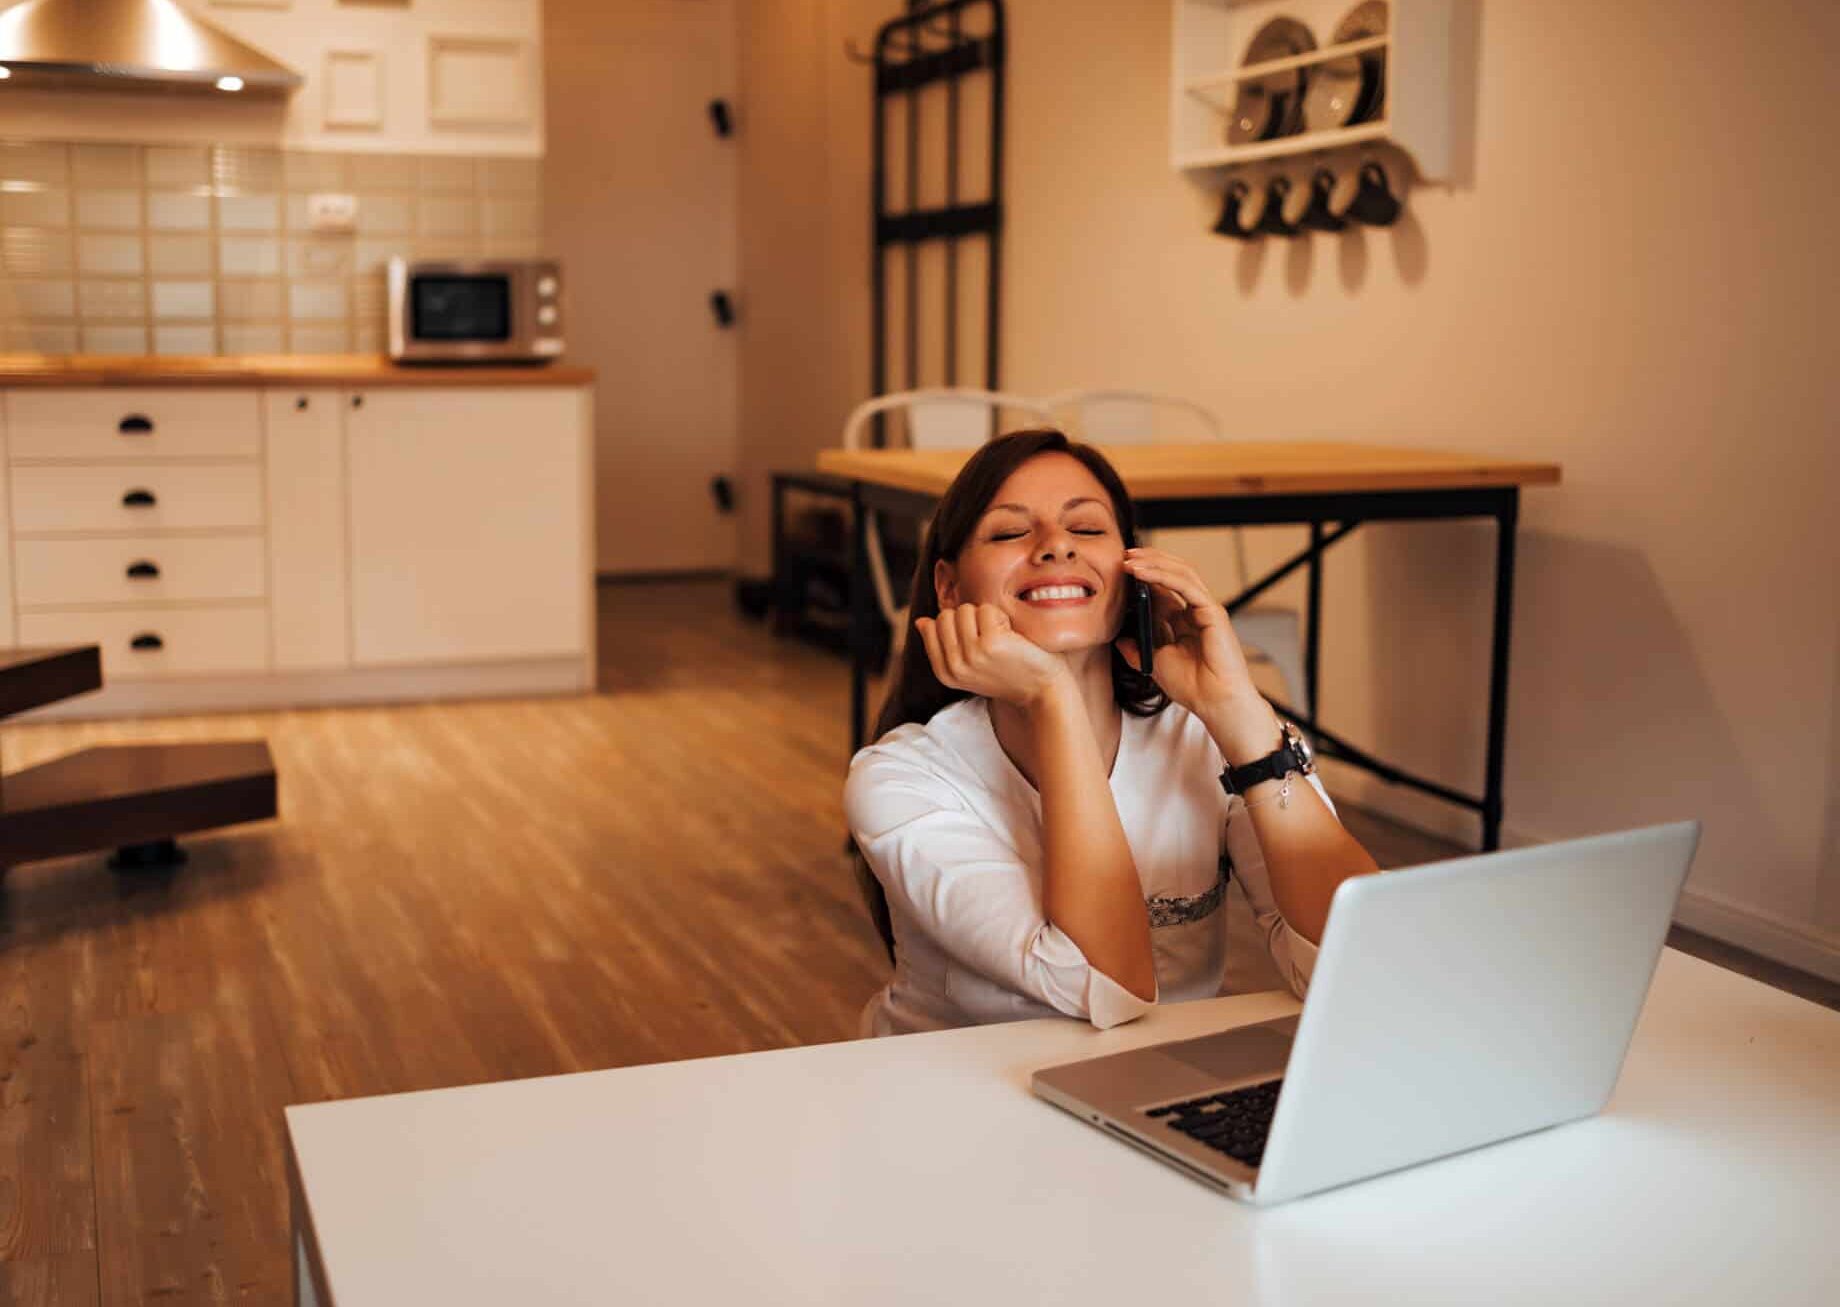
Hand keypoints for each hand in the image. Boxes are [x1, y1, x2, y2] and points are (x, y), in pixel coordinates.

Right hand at [916, 604, 1071, 708]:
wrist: (1041, 691)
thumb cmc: (1008, 673)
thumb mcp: (970, 665)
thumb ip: (944, 646)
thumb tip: (921, 621)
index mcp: (945, 673)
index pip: (931, 628)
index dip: (956, 625)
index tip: (976, 640)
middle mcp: (954, 666)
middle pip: (945, 615)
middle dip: (969, 619)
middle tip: (990, 638)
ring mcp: (970, 655)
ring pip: (964, 610)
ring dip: (985, 617)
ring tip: (1001, 637)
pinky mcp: (989, 644)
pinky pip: (986, 610)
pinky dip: (1000, 617)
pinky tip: (1011, 636)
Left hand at [1118, 546, 1264, 722]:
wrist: (1213, 702)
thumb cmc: (1191, 687)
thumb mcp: (1154, 665)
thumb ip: (1138, 651)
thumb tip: (1119, 640)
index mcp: (1184, 620)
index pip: (1164, 587)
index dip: (1144, 574)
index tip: (1119, 568)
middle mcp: (1195, 610)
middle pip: (1173, 573)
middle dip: (1149, 560)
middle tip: (1124, 554)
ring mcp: (1206, 609)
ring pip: (1181, 572)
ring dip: (1153, 563)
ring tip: (1129, 560)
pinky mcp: (1212, 611)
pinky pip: (1186, 585)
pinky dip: (1162, 576)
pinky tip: (1142, 573)